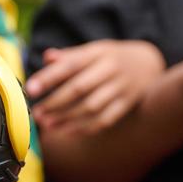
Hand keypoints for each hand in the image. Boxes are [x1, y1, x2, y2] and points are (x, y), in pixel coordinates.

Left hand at [27, 40, 166, 137]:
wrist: (151, 62)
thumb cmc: (114, 57)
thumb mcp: (95, 50)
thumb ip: (71, 56)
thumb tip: (47, 57)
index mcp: (98, 53)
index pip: (70, 65)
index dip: (49, 77)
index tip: (31, 88)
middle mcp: (110, 70)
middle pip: (79, 88)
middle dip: (55, 103)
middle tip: (37, 113)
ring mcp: (121, 88)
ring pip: (91, 107)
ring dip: (67, 118)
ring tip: (48, 125)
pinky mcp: (128, 104)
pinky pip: (105, 119)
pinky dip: (85, 128)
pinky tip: (67, 132)